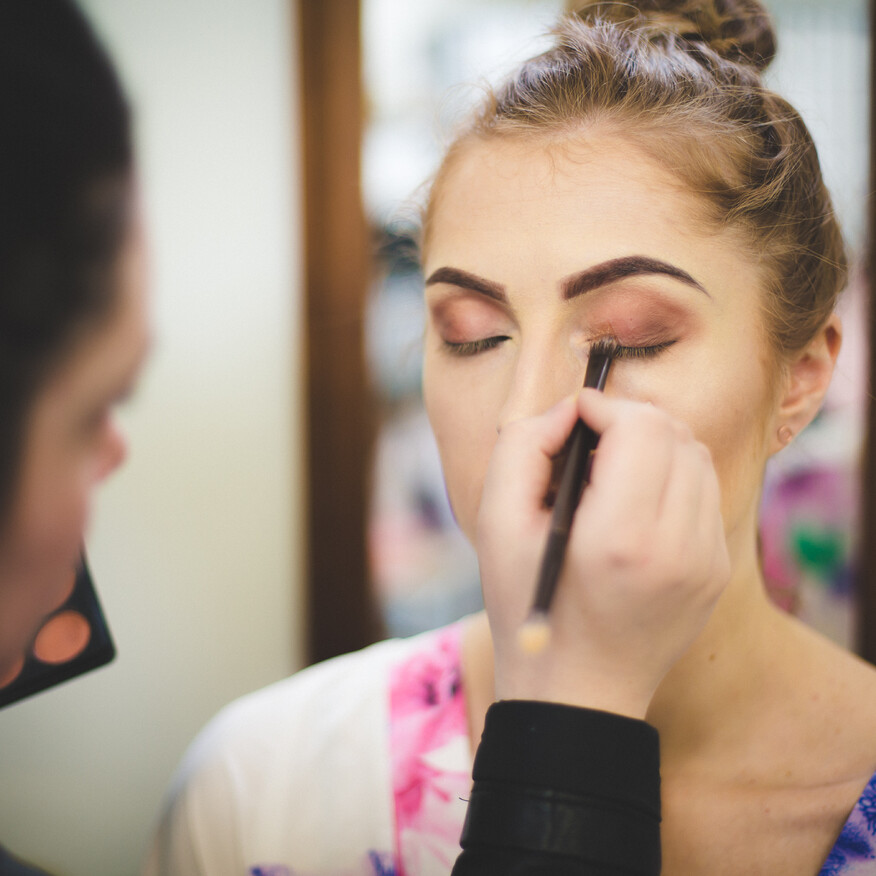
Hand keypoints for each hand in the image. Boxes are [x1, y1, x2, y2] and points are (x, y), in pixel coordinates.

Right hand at [476, 390, 729, 718]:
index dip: (603, 406)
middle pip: (674, 433)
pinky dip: (671, 479)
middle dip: (628, 421)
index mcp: (619, 538)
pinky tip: (635, 504)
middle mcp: (678, 547)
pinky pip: (703, 493)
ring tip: (611, 475)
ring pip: (695, 456)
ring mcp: (706, 561)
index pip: (641, 427)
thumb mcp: (497, 523)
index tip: (573, 420)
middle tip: (590, 444)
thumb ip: (524, 447)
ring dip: (653, 446)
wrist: (577, 691)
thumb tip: (570, 408)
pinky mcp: (716, 570)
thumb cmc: (526, 605)